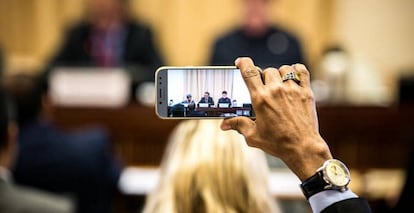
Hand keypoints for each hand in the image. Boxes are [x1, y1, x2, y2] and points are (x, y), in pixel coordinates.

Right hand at [220, 57, 331, 179]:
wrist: (303, 148)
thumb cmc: (278, 143)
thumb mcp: (253, 136)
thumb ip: (238, 125)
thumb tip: (224, 124)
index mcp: (260, 99)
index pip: (249, 72)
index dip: (243, 63)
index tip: (240, 62)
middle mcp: (276, 90)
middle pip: (266, 70)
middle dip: (263, 77)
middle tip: (264, 88)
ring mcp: (292, 90)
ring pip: (283, 69)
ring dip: (279, 74)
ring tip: (279, 85)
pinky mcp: (306, 92)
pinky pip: (302, 71)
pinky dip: (297, 70)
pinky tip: (293, 77)